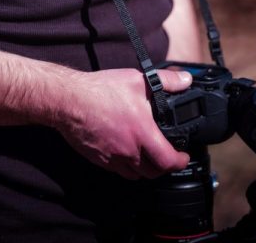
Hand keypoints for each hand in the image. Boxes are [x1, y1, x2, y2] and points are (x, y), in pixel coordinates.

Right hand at [55, 67, 191, 179]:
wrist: (69, 100)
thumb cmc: (101, 89)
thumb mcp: (136, 79)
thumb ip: (166, 80)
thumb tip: (186, 80)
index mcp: (142, 133)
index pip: (168, 161)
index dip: (180, 162)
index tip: (183, 156)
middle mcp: (129, 150)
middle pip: (153, 173)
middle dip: (163, 166)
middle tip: (166, 155)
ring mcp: (113, 158)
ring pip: (135, 174)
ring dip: (145, 168)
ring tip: (147, 155)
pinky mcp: (100, 159)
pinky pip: (118, 170)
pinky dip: (127, 166)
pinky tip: (126, 151)